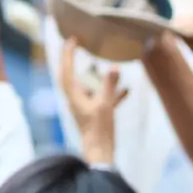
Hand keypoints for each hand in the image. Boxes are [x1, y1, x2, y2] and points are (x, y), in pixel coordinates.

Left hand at [59, 39, 125, 164]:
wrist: (100, 152)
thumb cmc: (99, 129)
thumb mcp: (106, 105)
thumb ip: (110, 86)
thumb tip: (113, 67)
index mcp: (73, 95)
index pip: (66, 70)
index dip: (67, 54)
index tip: (71, 40)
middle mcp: (75, 99)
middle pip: (71, 75)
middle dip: (72, 60)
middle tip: (76, 45)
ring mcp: (84, 107)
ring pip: (86, 86)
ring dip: (92, 75)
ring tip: (99, 62)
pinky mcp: (94, 114)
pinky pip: (101, 98)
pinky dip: (110, 92)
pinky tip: (126, 90)